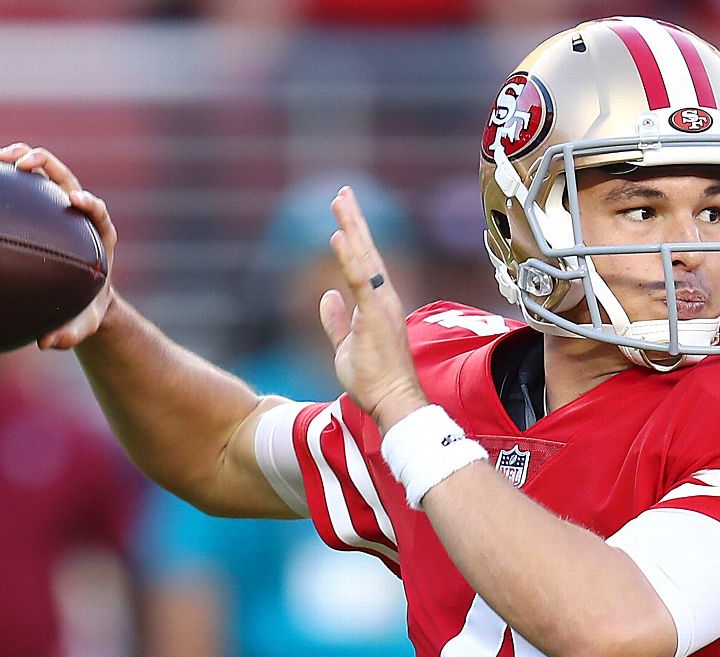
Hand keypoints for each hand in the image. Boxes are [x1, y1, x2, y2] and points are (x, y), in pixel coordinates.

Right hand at [0, 142, 116, 349]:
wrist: (83, 298)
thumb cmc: (85, 311)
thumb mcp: (82, 326)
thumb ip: (69, 334)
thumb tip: (46, 343)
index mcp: (99, 236)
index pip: (98, 211)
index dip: (88, 202)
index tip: (74, 200)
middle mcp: (77, 213)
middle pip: (65, 178)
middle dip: (44, 164)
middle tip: (20, 163)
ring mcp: (55, 205)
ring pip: (39, 173)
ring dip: (16, 157)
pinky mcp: (36, 206)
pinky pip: (16, 185)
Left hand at [320, 187, 428, 429]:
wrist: (392, 400)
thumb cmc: (374, 379)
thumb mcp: (345, 346)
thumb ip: (336, 320)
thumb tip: (327, 295)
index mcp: (377, 304)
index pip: (363, 263)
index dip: (353, 237)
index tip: (343, 215)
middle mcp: (384, 298)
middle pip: (366, 251)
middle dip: (353, 220)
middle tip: (342, 192)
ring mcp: (382, 304)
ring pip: (365, 257)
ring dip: (352, 227)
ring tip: (340, 200)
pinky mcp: (376, 314)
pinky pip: (360, 279)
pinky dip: (349, 256)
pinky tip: (338, 235)